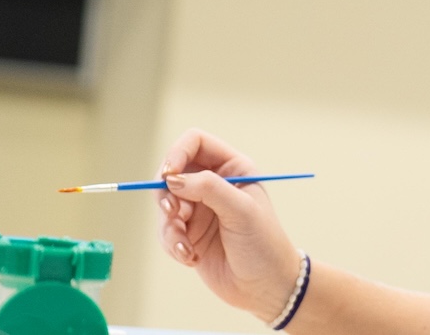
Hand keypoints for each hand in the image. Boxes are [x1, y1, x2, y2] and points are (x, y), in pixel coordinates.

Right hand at [157, 129, 305, 322]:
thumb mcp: (241, 211)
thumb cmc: (264, 244)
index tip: (168, 176)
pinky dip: (173, 245)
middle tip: (173, 212)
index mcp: (233, 168)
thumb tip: (172, 179)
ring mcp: (199, 209)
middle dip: (166, 193)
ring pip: (164, 204)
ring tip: (187, 246)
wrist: (266, 287)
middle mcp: (213, 184)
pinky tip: (191, 258)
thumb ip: (209, 189)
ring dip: (170, 226)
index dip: (177, 153)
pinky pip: (165, 231)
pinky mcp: (188, 234)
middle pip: (171, 172)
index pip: (195, 143)